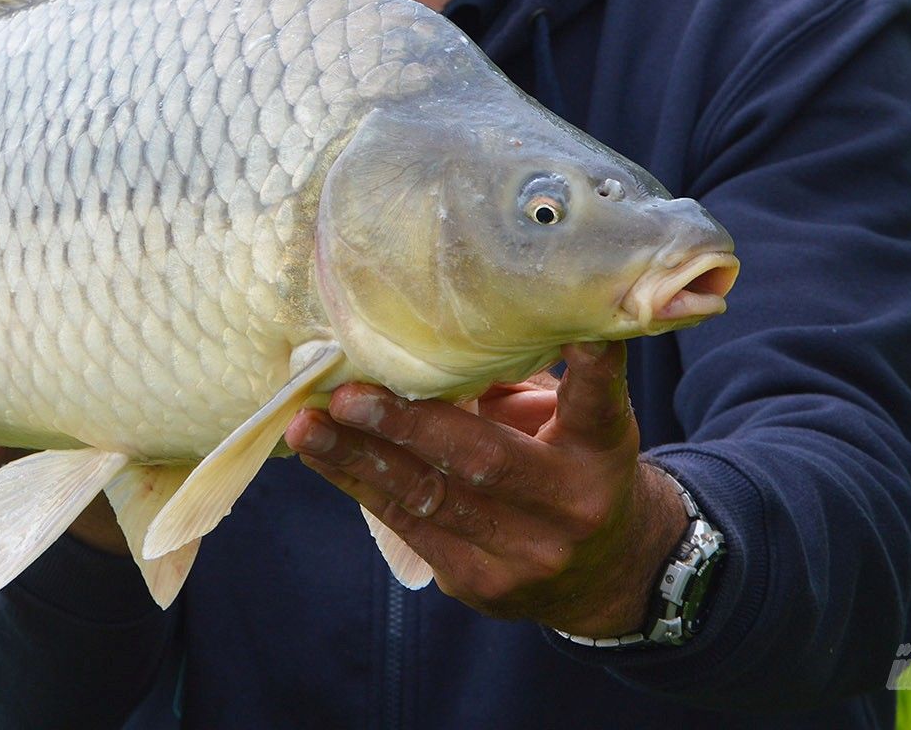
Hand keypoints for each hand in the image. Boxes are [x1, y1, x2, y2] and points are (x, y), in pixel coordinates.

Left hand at [284, 341, 688, 635]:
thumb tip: (433, 325)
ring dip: (359, 459)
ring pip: (430, 500)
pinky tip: (320, 456)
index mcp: (600, 449)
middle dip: (407, 426)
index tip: (575, 327)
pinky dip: (358, 484)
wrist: (601, 575)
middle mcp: (569, 505)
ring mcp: (524, 553)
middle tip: (347, 394)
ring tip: (309, 427)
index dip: (588, 364)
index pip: (595, 402)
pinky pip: (407, 527)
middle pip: (484, 461)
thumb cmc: (568, 465)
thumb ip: (516, 379)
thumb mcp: (568, 420)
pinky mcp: (479, 583)